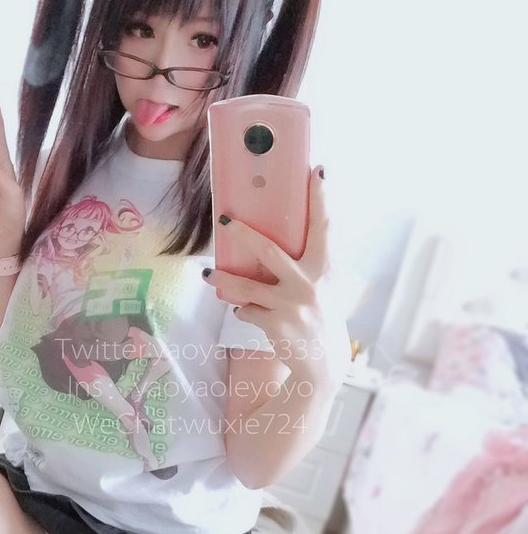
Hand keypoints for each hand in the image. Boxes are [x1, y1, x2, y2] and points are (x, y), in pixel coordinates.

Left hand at [203, 166, 350, 387]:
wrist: (324, 363)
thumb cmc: (321, 316)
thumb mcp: (324, 286)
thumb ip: (309, 262)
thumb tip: (278, 236)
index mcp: (326, 268)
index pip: (324, 227)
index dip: (321, 199)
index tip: (318, 170)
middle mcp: (310, 284)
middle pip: (270, 251)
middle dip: (244, 233)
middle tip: (224, 219)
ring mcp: (292, 306)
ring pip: (246, 286)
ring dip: (223, 279)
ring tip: (207, 274)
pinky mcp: (276, 325)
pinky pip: (247, 310)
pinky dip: (244, 310)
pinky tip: (247, 312)